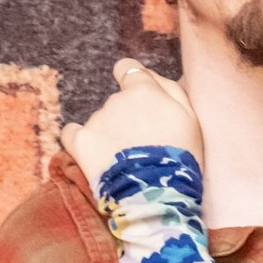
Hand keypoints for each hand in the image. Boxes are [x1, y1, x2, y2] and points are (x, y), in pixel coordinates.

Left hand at [62, 59, 202, 192]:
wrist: (157, 193)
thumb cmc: (181, 156)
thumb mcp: (191, 117)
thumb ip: (171, 89)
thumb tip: (151, 74)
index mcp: (144, 90)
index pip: (127, 69)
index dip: (131, 80)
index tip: (136, 97)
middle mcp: (116, 100)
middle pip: (117, 102)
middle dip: (126, 117)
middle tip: (142, 144)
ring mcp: (96, 120)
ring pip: (100, 120)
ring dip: (110, 135)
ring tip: (126, 161)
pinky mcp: (81, 142)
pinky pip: (71, 134)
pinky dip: (81, 141)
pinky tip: (94, 156)